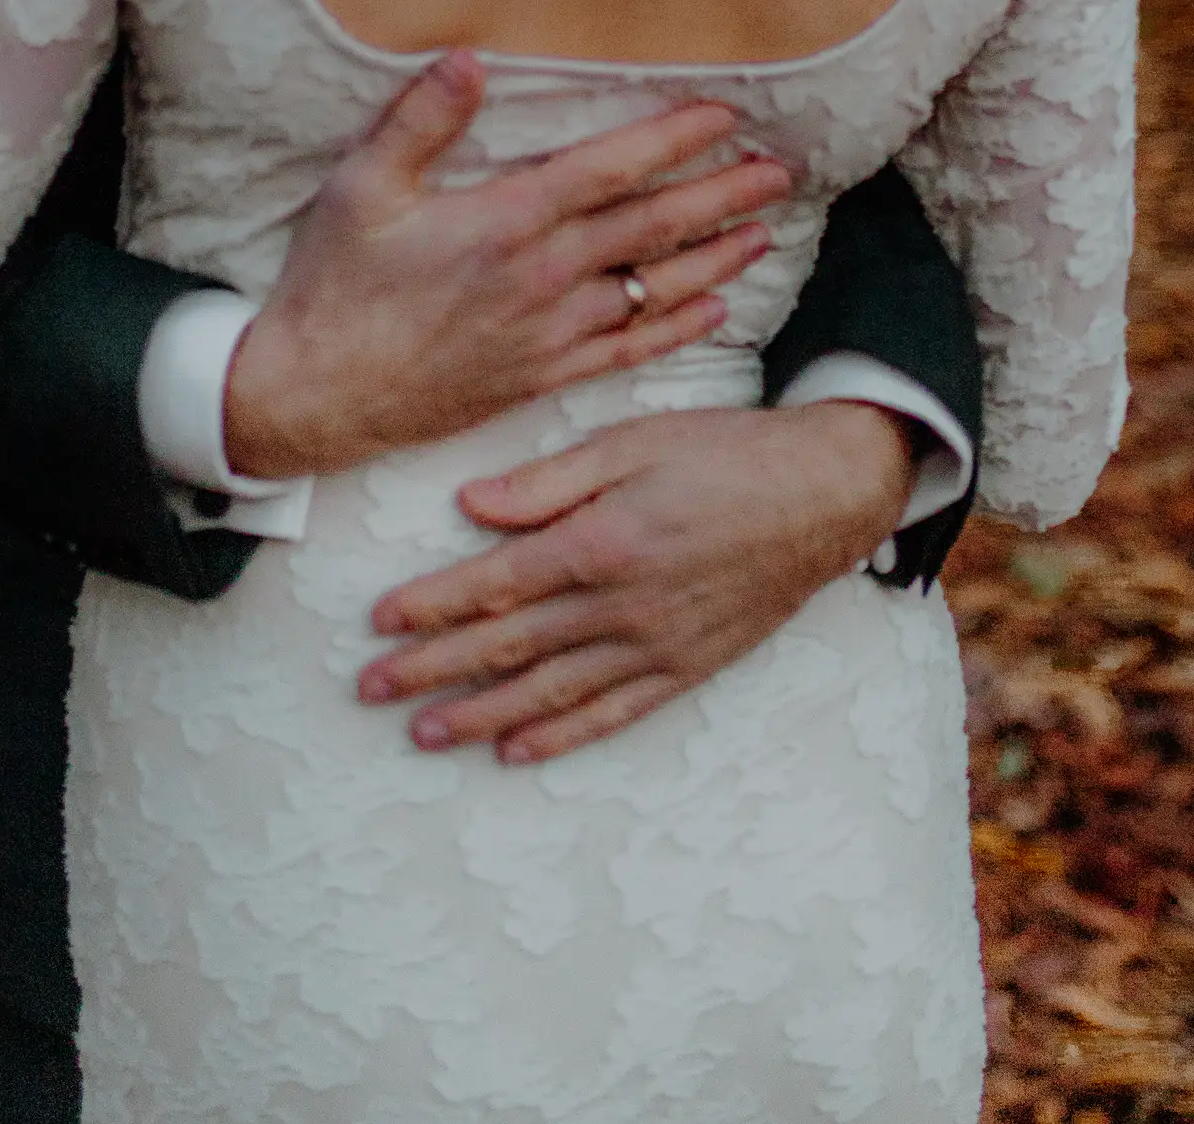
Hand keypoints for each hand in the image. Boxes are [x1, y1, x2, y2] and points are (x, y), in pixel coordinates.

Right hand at [224, 53, 790, 479]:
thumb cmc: (334, 287)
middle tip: (778, 170)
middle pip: (652, 226)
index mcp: (506, 221)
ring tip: (765, 230)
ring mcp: (548, 331)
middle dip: (720, 193)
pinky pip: (628, 347)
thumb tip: (469, 56)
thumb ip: (421, 120)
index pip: (610, 169)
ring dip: (714, 257)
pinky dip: (677, 326)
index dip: (672, 139)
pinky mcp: (542, 376)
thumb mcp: (362, 188)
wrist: (316, 396)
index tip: (723, 117)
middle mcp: (542, 276)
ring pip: (653, 287)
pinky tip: (715, 311)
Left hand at [357, 399, 915, 763]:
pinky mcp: (687, 667)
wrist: (822, 494)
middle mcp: (622, 607)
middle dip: (432, 670)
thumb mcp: (632, 441)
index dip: (430, 607)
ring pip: (550, 693)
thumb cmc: (724, 452)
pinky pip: (612, 713)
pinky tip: (518, 752)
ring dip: (481, 715)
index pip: (494, 587)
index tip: (377, 622)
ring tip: (424, 733)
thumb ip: (547, 482)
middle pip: (508, 648)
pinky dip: (561, 736)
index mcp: (601, 543)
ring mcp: (656, 646)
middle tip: (370, 689)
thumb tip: (469, 506)